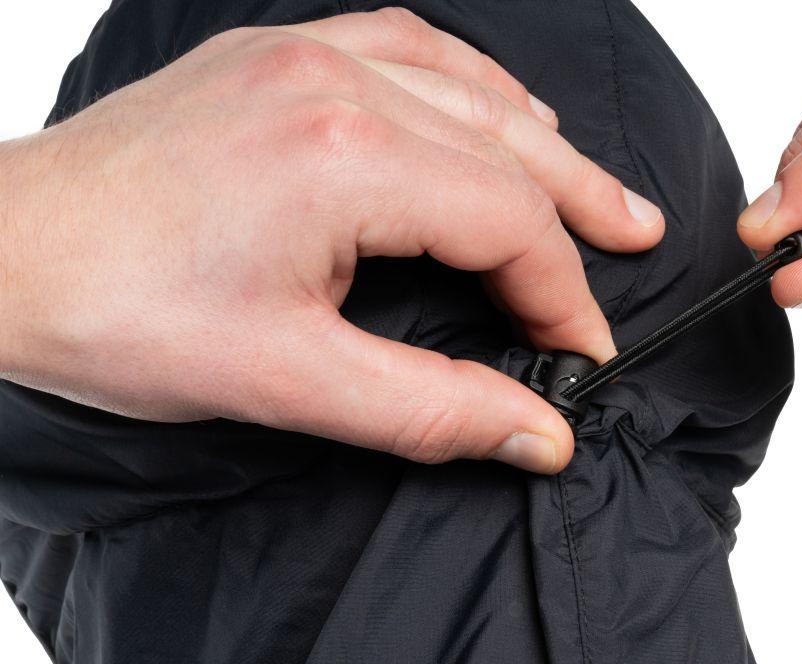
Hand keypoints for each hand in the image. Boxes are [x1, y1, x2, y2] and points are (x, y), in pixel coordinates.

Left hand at [0, 9, 664, 472]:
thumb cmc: (118, 313)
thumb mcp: (288, 383)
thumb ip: (433, 409)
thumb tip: (541, 435)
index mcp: (345, 159)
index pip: (509, 222)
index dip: (562, 294)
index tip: (583, 353)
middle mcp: (335, 85)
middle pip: (508, 147)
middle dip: (580, 206)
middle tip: (639, 238)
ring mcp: (302, 57)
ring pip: (467, 89)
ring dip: (538, 142)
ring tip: (592, 185)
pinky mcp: (274, 57)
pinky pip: (404, 46)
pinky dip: (467, 85)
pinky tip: (494, 110)